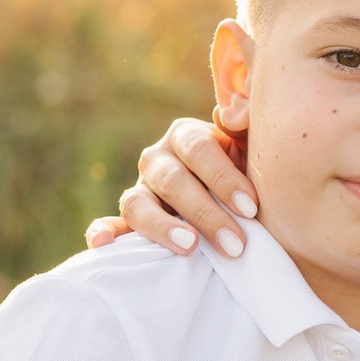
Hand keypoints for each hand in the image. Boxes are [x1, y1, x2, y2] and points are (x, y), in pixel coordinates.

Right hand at [86, 116, 255, 256]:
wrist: (246, 202)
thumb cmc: (254, 171)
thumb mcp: (257, 146)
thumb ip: (247, 124)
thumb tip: (233, 113)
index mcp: (187, 136)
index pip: (198, 149)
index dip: (223, 178)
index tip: (250, 208)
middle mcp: (159, 159)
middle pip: (173, 181)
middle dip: (206, 213)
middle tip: (234, 244)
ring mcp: (142, 189)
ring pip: (138, 204)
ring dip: (162, 227)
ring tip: (189, 247)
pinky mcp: (133, 219)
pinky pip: (114, 224)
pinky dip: (103, 232)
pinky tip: (102, 245)